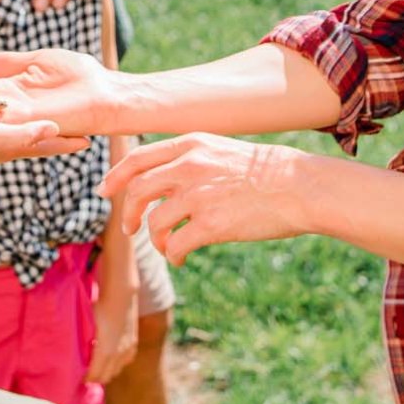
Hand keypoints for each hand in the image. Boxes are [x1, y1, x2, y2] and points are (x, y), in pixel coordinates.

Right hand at [0, 110, 88, 176]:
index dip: (67, 141)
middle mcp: (3, 143)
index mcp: (12, 143)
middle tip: (76, 129)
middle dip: (55, 135)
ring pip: (18, 133)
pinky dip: (8, 123)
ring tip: (48, 125)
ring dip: (34, 130)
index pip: (47, 143)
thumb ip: (23, 133)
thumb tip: (55, 129)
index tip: (90, 140)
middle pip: (36, 138)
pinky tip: (3, 118)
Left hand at [86, 276, 138, 384]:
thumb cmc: (100, 309)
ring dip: (106, 372)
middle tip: (85, 374)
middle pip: (105, 377)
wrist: (121, 296)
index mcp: (105, 352)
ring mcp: (127, 351)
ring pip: (116, 372)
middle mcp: (118, 355)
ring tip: (97, 366)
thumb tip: (71, 355)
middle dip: (95, 378)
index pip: (94, 375)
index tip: (77, 377)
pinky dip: (117, 365)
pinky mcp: (133, 345)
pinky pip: (125, 363)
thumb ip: (81, 343)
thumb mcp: (87, 327)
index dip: (85, 379)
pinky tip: (111, 358)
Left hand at [106, 134, 311, 266]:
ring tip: (167, 246)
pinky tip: (180, 258)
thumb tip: (161, 180)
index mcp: (191, 144)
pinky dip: (171, 255)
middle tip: (131, 228)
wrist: (299, 186)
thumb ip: (190, 160)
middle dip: (129, 213)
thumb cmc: (265, 171)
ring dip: (155, 240)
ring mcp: (198, 195)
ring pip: (154, 222)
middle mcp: (189, 166)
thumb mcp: (221, 150)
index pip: (138, 159)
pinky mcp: (211, 225)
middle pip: (138, 191)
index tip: (104, 192)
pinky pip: (174, 245)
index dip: (116, 177)